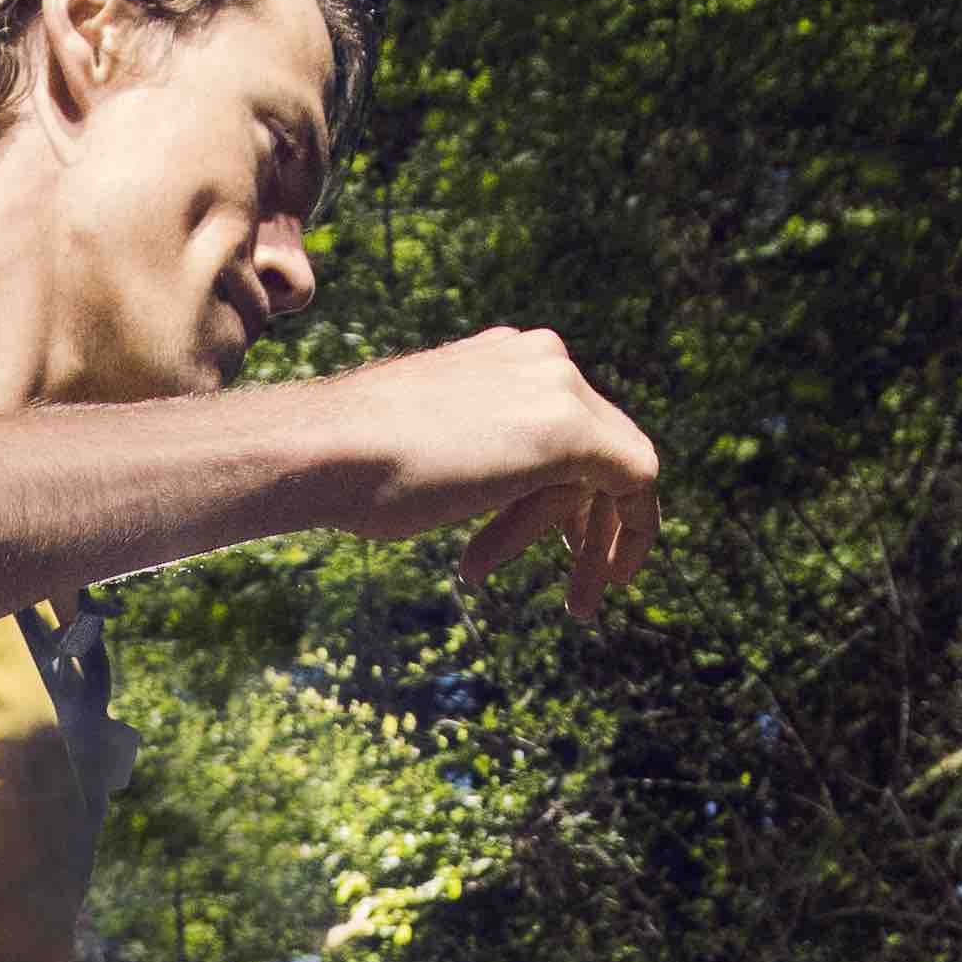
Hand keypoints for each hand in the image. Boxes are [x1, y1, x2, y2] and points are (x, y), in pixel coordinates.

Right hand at [342, 328, 659, 611]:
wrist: (327, 452)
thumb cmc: (351, 466)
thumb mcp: (418, 449)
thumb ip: (463, 451)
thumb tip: (470, 482)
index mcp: (501, 355)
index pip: (560, 421)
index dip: (564, 491)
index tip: (562, 539)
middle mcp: (538, 356)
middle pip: (594, 445)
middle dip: (587, 521)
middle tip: (582, 586)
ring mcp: (557, 387)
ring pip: (609, 470)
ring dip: (590, 545)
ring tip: (579, 606)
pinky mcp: (572, 431)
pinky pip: (635, 481)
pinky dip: (631, 534)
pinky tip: (612, 581)